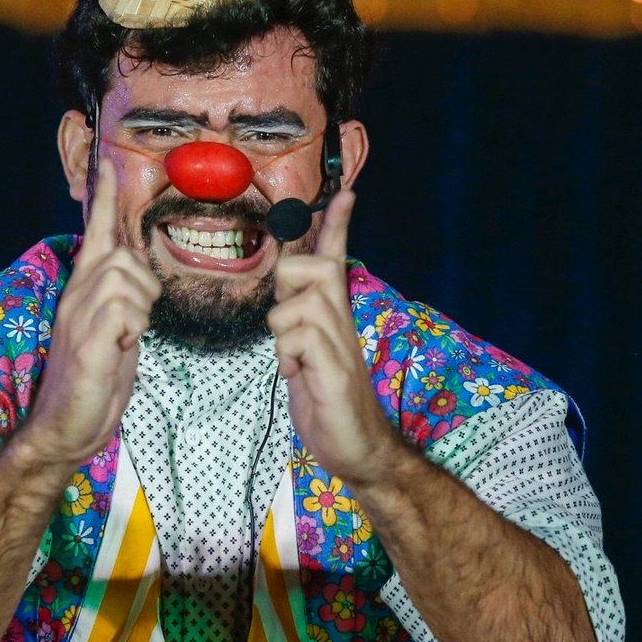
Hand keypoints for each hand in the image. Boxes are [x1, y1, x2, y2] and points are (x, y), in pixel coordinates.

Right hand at [24, 157, 160, 470]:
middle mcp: (76, 298)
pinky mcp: (88, 346)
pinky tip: (120, 348)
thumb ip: (120, 299)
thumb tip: (136, 275)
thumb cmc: (93, 381)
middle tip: (135, 323)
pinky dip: (131, 328)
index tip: (106, 166)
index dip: (102, 201)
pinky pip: (121, 312)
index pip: (93, 235)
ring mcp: (79, 320)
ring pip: (125, 278)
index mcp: (82, 292)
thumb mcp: (111, 331)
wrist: (64, 428)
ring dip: (139, 309)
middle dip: (144, 285)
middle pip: (122, 256)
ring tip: (125, 337)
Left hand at [266, 189, 392, 485]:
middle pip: (311, 268)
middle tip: (288, 326)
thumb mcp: (306, 353)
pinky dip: (287, 359)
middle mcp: (341, 320)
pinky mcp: (335, 370)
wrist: (359, 448)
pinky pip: (298, 340)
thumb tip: (283, 294)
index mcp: (334, 314)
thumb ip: (298, 321)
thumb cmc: (327, 400)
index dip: (338, 225)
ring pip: (297, 304)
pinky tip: (298, 376)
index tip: (346, 192)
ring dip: (282, 335)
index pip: (337, 258)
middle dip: (286, 286)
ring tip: (294, 362)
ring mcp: (340, 344)